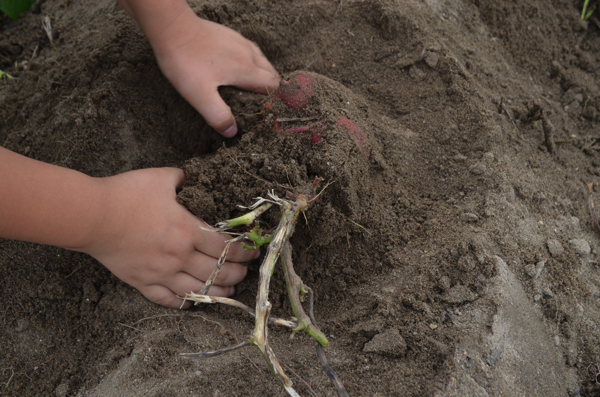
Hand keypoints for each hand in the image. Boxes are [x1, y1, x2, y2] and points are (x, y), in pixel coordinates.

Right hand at [82, 168, 256, 307]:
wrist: (91, 216)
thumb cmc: (126, 193)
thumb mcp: (161, 177)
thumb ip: (184, 178)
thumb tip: (194, 178)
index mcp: (187, 230)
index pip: (225, 247)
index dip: (244, 252)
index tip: (253, 253)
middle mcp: (178, 256)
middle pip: (218, 272)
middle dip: (238, 274)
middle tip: (246, 273)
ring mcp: (161, 273)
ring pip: (198, 291)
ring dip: (218, 292)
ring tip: (230, 291)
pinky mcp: (142, 283)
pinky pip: (168, 300)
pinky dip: (185, 303)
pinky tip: (194, 301)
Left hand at [143, 6, 279, 136]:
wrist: (172, 28)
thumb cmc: (185, 62)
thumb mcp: (199, 95)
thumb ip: (218, 116)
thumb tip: (232, 132)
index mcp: (246, 70)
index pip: (272, 85)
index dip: (273, 98)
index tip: (267, 108)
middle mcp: (247, 54)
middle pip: (270, 71)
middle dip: (269, 86)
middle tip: (259, 100)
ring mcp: (239, 41)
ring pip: (261, 58)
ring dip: (261, 72)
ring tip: (250, 85)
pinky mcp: (228, 34)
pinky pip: (248, 48)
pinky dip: (250, 59)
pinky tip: (237, 64)